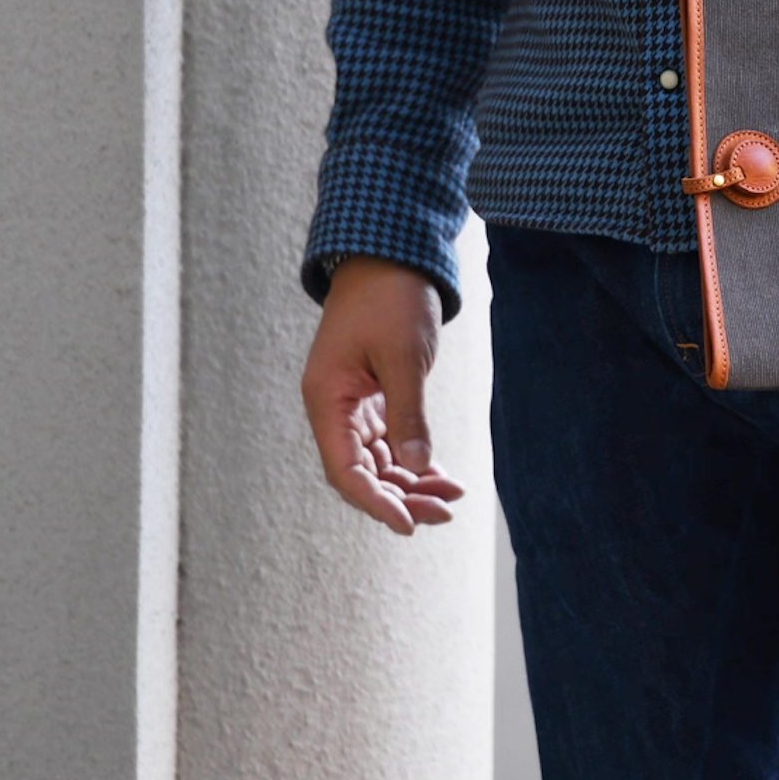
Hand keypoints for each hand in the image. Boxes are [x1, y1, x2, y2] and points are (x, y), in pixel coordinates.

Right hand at [300, 256, 464, 533]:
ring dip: (411, 483)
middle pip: (362, 472)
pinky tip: (442, 476)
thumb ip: (408, 413)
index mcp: (326, 399)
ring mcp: (353, 404)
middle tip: (444, 513)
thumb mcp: (404, 356)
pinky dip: (414, 459)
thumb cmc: (392, 298)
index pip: (345, 469)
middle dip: (401, 497)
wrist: (392, 255)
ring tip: (451, 498)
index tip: (407, 524)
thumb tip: (415, 467)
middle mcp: (334, 407)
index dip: (374, 502)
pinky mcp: (374, 396)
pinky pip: (390, 441)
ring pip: (379, 461)